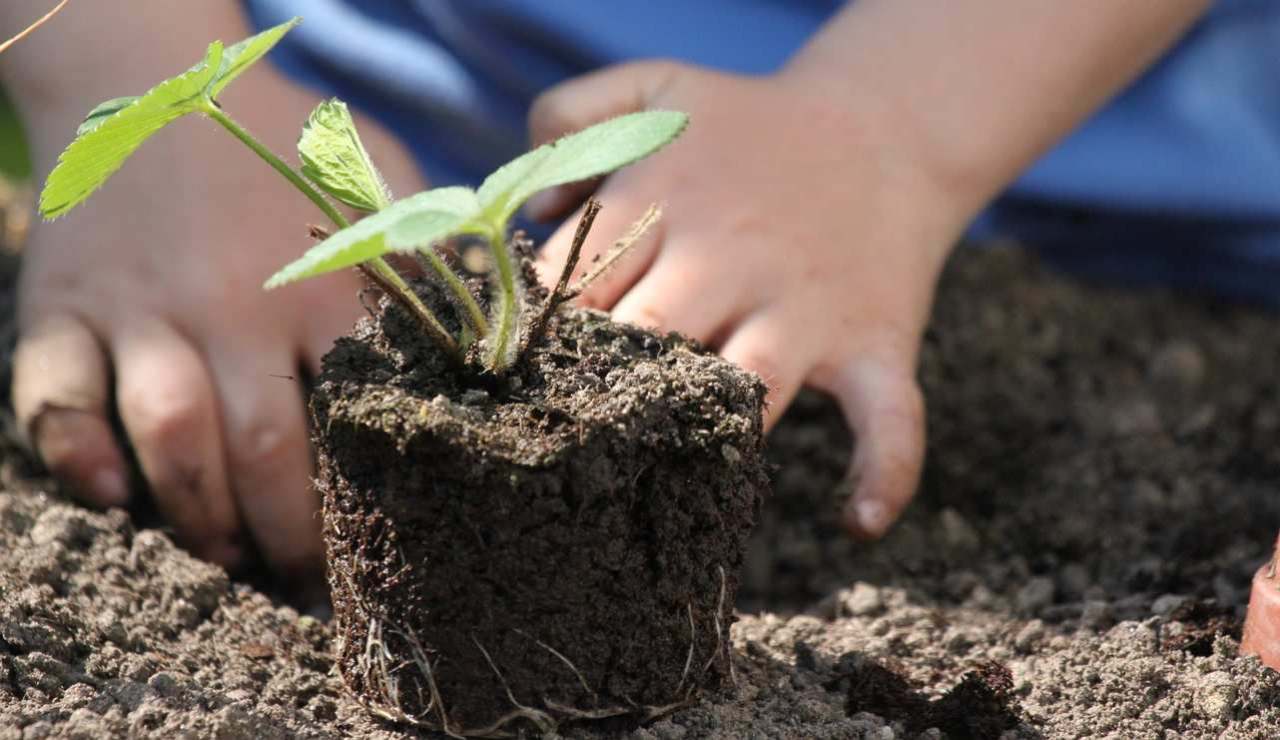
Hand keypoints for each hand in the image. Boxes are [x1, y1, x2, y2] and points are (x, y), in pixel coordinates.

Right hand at [11, 72, 424, 587]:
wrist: (146, 76)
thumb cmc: (277, 142)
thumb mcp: (371, 177)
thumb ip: (426, 248)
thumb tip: (496, 317)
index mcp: (320, 284)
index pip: (356, 419)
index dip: (371, 502)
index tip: (383, 549)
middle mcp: (231, 304)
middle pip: (263, 451)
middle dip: (287, 539)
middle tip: (303, 582)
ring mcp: (142, 307)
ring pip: (169, 438)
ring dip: (198, 517)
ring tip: (227, 557)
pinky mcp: (65, 306)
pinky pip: (54, 397)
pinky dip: (75, 456)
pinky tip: (113, 498)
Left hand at [531, 61, 973, 537]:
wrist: (887, 127)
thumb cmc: (751, 125)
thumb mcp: (654, 87)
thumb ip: (569, 116)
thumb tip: (532, 214)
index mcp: (667, 200)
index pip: (575, 283)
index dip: (538, 333)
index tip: (514, 373)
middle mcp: (731, 258)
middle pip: (644, 339)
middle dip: (601, 386)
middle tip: (564, 434)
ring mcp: (805, 309)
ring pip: (744, 388)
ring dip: (703, 433)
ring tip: (661, 478)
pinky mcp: (873, 344)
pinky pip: (889, 418)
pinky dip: (885, 472)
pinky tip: (857, 521)